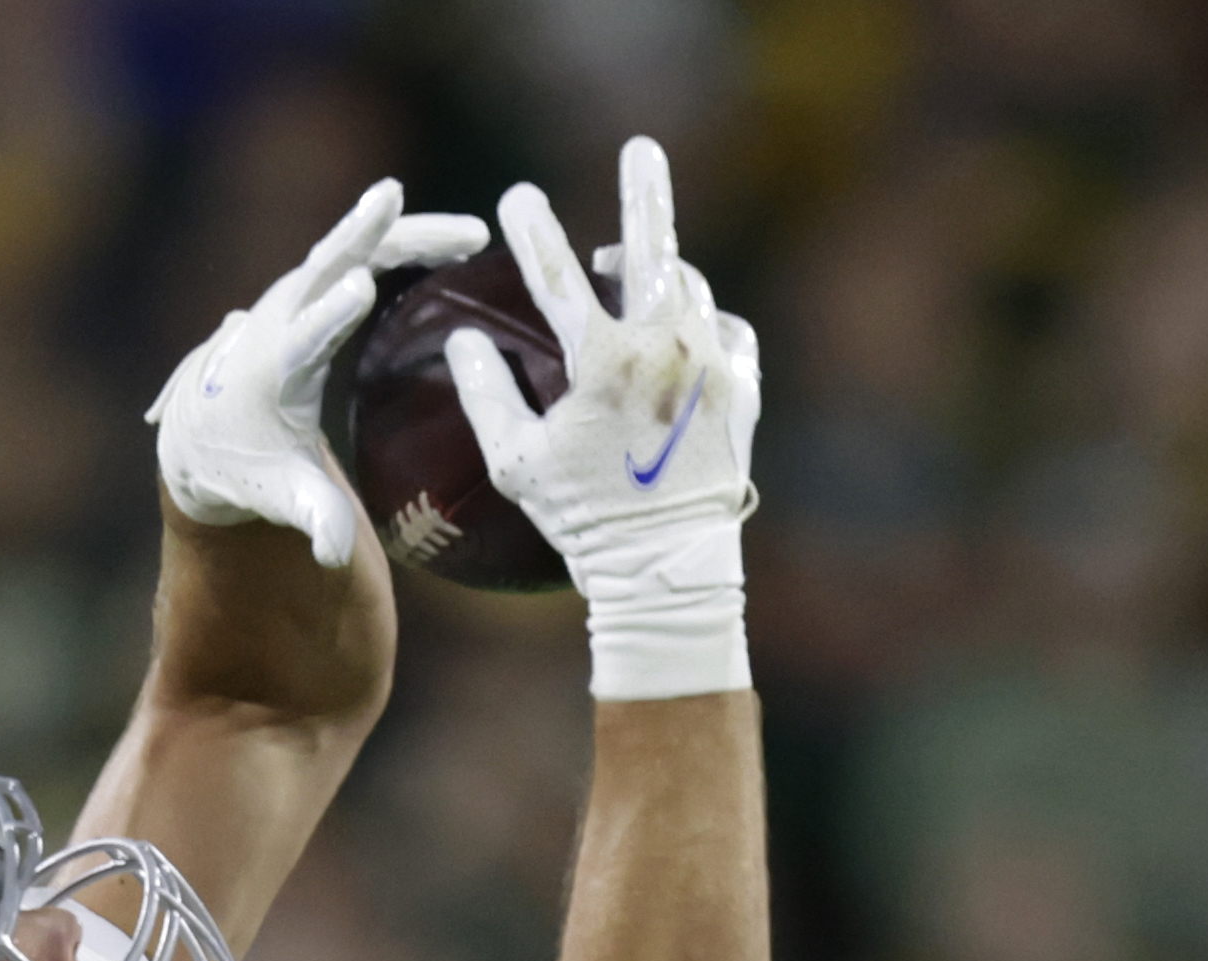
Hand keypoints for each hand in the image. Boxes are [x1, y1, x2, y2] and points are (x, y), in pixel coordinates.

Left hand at [149, 180, 492, 570]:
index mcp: (271, 374)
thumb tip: (331, 556)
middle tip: (401, 205)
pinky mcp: (311, 290)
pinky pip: (357, 253)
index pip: (300, 339)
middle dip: (358, 236)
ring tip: (471, 236)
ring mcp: (292, 300)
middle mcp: (275, 324)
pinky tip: (456, 241)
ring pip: (348, 251)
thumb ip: (311, 517)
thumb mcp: (279, 497)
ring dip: (405, 237)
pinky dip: (400, 243)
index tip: (358, 290)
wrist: (204, 438)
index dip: (327, 315)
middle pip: (320, 269)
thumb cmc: (247, 473)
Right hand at [448, 136, 761, 701]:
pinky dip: (704, 325)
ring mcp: (712, 363)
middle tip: (641, 148)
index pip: (556, 276)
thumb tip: (464, 340)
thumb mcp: (516, 462)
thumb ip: (485, 393)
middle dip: (644, 190)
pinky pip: (726, 332)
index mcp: (603, 361)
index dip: (532, 229)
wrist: (667, 565)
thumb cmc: (582, 519)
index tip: (517, 197)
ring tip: (637, 272)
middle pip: (655, 246)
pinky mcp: (743, 386)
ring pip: (691, 289)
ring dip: (663, 275)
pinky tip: (686, 332)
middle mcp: (665, 348)